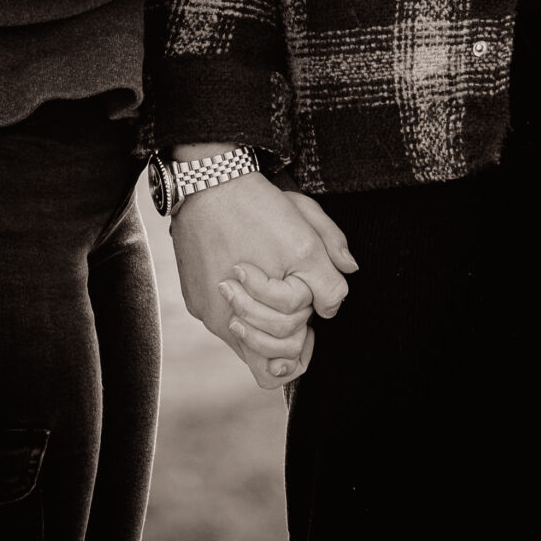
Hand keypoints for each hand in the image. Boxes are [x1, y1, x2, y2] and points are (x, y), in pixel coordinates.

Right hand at [218, 187, 358, 370]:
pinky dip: (236, 307)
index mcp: (266, 307)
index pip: (289, 357)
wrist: (205, 183)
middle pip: (265, 357)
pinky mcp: (194, 301)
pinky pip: (221, 319)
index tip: (309, 316)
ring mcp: (209, 312)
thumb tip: (345, 281)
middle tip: (291, 304)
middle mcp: (231, 319)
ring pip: (242, 341)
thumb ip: (332, 258)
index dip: (306, 336)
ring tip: (267, 293)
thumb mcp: (306, 223)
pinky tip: (244, 278)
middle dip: (285, 335)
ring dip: (259, 324)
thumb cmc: (258, 205)